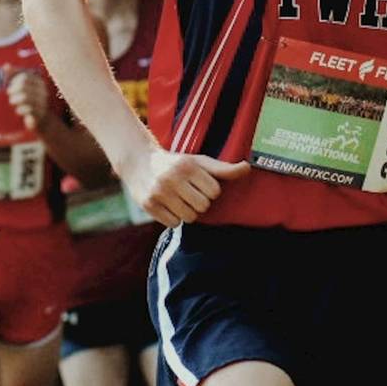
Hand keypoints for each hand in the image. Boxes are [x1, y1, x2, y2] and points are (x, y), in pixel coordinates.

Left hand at [5, 68, 51, 131]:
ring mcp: (42, 102)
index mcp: (39, 82)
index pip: (25, 76)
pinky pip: (27, 109)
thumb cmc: (28, 98)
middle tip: (9, 92)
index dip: (14, 80)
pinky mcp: (39, 113)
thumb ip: (14, 75)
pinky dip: (20, 109)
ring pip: (25, 97)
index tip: (10, 84)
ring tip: (12, 101)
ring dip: (15, 99)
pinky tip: (18, 110)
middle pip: (24, 86)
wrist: (39, 117)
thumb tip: (6, 66)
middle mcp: (42, 90)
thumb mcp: (21, 85)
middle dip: (13, 89)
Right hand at [120, 147, 249, 226]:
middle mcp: (172, 178)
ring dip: (187, 212)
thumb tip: (248, 168)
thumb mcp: (198, 162)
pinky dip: (173, 218)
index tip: (198, 184)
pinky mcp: (148, 205)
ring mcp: (158, 192)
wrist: (138, 162)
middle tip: (188, 193)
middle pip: (203, 206)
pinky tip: (167, 205)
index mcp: (187, 165)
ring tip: (178, 199)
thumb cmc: (176, 164)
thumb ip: (223, 168)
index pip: (214, 191)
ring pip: (189, 217)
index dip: (209, 190)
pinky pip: (173, 223)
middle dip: (199, 202)